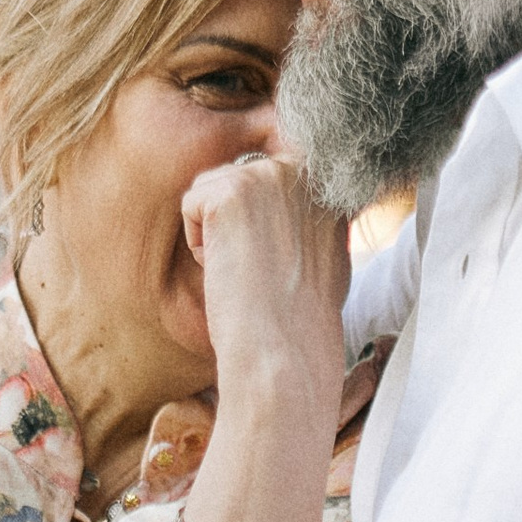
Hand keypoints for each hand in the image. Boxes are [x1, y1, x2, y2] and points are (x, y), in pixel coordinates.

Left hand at [181, 154, 350, 408]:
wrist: (284, 348)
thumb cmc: (300, 323)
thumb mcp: (327, 260)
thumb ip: (310, 224)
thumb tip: (289, 220)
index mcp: (329, 188)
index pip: (269, 180)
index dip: (256, 221)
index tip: (269, 261)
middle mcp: (303, 172)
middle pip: (237, 181)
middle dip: (235, 225)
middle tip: (259, 270)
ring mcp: (268, 176)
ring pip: (211, 191)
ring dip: (216, 234)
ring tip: (248, 270)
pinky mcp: (231, 190)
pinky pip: (192, 204)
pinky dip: (198, 244)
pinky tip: (229, 269)